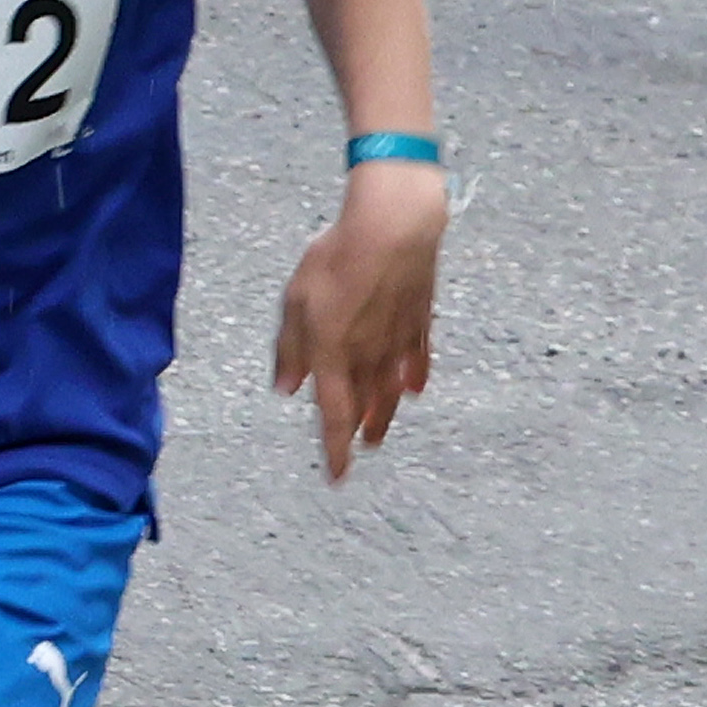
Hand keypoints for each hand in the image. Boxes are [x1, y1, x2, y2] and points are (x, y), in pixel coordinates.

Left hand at [269, 160, 446, 481]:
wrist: (394, 230)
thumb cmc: (338, 259)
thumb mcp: (296, 300)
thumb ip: (291, 348)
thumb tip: (287, 388)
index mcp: (334, 355)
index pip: (333, 415)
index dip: (334, 449)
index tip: (336, 477)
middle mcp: (369, 357)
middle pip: (364, 405)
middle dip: (358, 431)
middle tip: (359, 450)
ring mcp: (398, 341)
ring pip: (391, 390)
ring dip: (384, 414)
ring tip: (380, 432)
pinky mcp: (419, 321)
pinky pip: (417, 359)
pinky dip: (414, 377)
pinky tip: (414, 389)